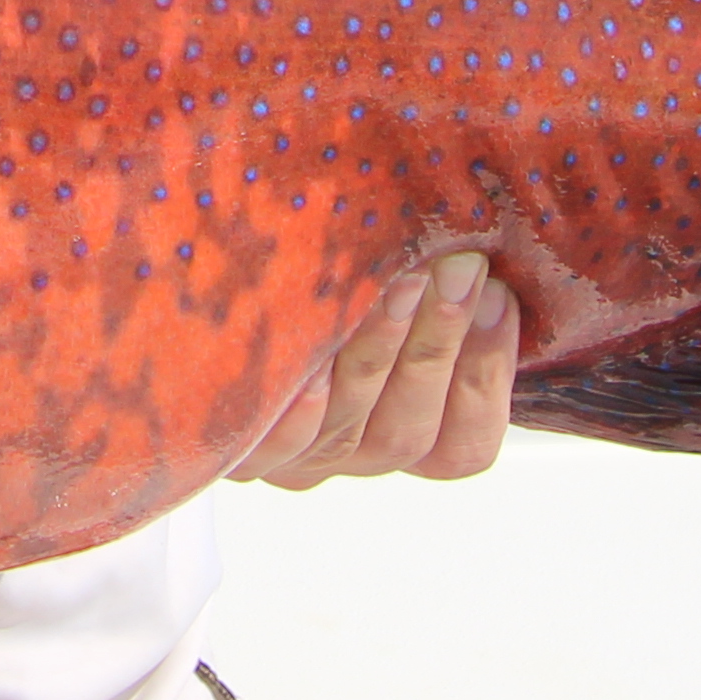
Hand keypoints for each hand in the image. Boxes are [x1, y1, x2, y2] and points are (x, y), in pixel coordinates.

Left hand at [229, 251, 522, 488]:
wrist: (198, 315)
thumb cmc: (322, 284)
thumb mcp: (394, 288)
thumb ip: (439, 281)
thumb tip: (488, 239)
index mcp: (407, 435)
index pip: (464, 446)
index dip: (489, 376)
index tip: (502, 296)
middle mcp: (353, 456)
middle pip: (408, 432)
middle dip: (440, 342)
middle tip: (459, 268)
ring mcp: (295, 460)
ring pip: (349, 426)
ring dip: (379, 351)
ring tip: (396, 281)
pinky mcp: (235, 452)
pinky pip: (272, 439)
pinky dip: (301, 403)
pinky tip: (313, 361)